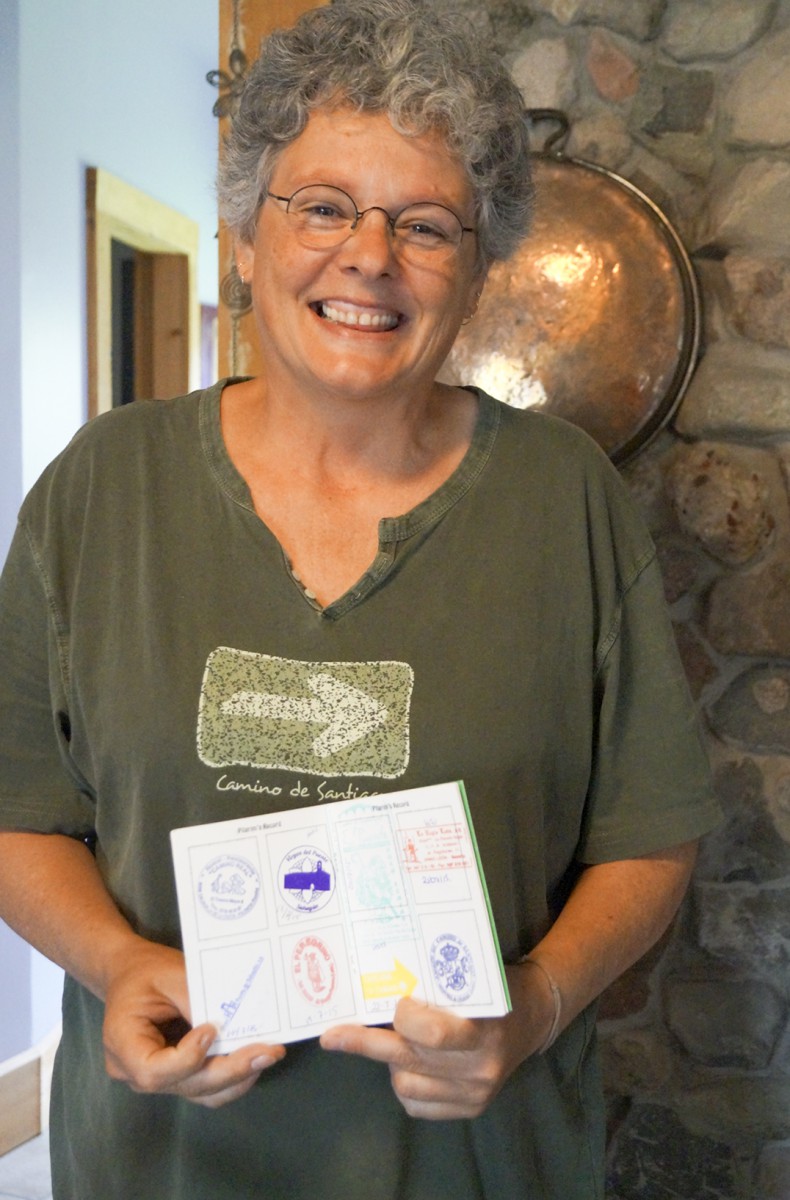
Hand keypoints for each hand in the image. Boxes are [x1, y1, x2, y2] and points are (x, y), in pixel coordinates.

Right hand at [102, 940, 285, 1107]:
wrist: (130, 973)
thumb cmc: (146, 970)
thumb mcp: (169, 974)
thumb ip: (196, 1000)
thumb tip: (231, 1024)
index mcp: (121, 1042)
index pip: (153, 1070)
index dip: (188, 1058)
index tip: (212, 1029)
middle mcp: (133, 1071)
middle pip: (184, 1085)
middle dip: (230, 1070)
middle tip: (267, 1052)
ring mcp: (155, 1079)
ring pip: (200, 1092)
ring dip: (237, 1077)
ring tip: (268, 1054)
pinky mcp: (175, 1077)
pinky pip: (204, 1087)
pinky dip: (231, 1077)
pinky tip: (253, 1057)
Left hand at [320, 975, 546, 1120]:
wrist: (534, 1017)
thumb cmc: (496, 986)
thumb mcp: (471, 976)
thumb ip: (435, 984)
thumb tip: (379, 982)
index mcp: (484, 1030)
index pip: (431, 1034)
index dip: (405, 1018)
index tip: (394, 1003)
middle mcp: (480, 1069)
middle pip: (409, 1059)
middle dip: (365, 1043)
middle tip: (332, 1035)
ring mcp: (475, 1094)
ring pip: (405, 1084)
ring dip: (391, 1062)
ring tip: (399, 1039)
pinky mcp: (469, 1110)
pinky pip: (415, 1105)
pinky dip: (405, 1084)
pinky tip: (410, 1064)